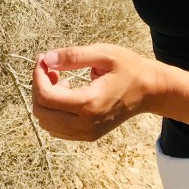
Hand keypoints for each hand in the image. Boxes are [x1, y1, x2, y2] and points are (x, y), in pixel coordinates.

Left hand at [31, 43, 165, 140]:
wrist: (151, 91)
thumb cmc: (129, 69)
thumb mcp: (103, 54)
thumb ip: (73, 56)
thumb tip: (46, 59)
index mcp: (89, 104)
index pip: (46, 97)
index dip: (38, 76)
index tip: (44, 59)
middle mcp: (86, 125)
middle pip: (41, 112)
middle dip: (38, 87)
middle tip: (50, 67)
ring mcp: (87, 134)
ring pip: (46, 123)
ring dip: (44, 100)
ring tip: (59, 79)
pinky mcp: (88, 135)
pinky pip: (57, 128)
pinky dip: (52, 110)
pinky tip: (66, 92)